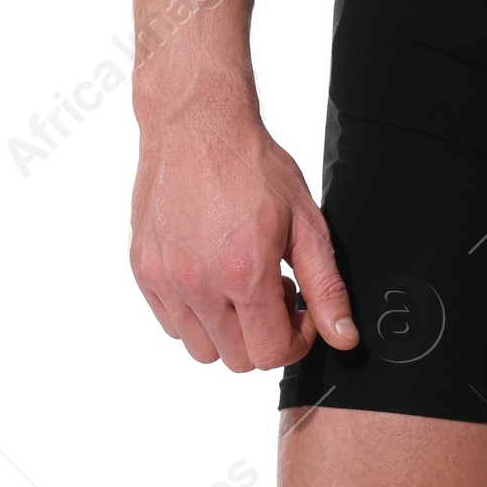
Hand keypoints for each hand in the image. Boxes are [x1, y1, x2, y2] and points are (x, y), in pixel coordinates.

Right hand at [130, 101, 357, 371]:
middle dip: (265, 334)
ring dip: (229, 330)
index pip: (272, 354)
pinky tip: (213, 275)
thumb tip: (342, 336)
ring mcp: (166, 281)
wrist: (197, 127)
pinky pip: (171, 324)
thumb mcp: (305, 221)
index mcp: (244, 273)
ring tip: (242, 283)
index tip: (301, 311)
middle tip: (274, 289)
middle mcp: (199, 284)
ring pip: (201, 349)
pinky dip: (195, 314)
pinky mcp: (144, 272)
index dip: (297, 340)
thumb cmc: (250, 165)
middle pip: (237, 359)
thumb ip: (326, 286)